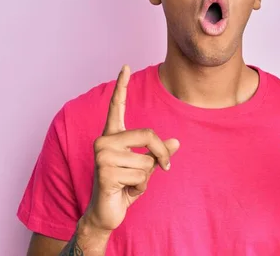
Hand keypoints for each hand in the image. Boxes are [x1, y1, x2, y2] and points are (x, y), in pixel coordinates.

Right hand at [83, 65, 179, 232]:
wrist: (107, 213)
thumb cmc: (124, 187)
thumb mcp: (145, 167)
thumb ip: (158, 153)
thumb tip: (177, 142)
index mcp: (112, 136)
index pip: (116, 107)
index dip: (121, 86)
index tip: (125, 66)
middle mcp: (104, 141)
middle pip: (148, 135)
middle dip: (160, 154)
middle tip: (163, 168)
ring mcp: (102, 156)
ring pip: (147, 160)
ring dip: (146, 176)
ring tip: (130, 183)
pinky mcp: (105, 172)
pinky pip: (141, 174)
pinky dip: (140, 186)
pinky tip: (125, 190)